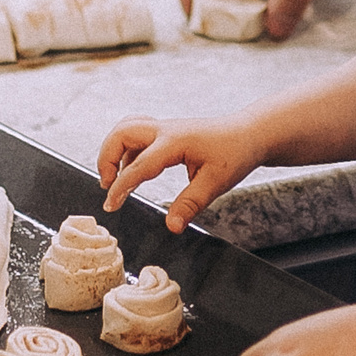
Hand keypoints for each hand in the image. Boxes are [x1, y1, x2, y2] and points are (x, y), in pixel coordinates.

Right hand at [99, 115, 268, 231]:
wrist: (250, 134)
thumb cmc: (235, 154)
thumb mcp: (215, 183)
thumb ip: (190, 204)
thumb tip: (171, 227)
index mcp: (175, 142)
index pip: (138, 165)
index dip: (120, 186)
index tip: (110, 205)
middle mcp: (165, 130)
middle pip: (121, 133)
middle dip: (106, 158)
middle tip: (107, 186)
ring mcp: (165, 128)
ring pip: (126, 129)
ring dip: (114, 151)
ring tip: (113, 178)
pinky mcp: (167, 132)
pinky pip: (137, 135)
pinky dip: (127, 151)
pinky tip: (132, 170)